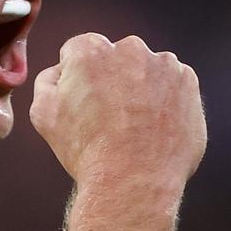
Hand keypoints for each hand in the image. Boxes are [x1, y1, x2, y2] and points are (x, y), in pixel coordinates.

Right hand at [30, 33, 205, 189]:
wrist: (132, 181)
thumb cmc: (86, 150)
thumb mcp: (43, 113)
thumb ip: (48, 80)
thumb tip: (61, 71)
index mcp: (90, 50)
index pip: (79, 50)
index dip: (78, 76)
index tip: (84, 99)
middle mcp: (129, 49)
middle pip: (115, 57)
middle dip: (112, 78)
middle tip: (109, 115)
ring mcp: (163, 65)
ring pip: (146, 69)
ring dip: (140, 87)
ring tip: (134, 125)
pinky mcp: (187, 83)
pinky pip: (172, 84)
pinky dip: (165, 99)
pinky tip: (154, 126)